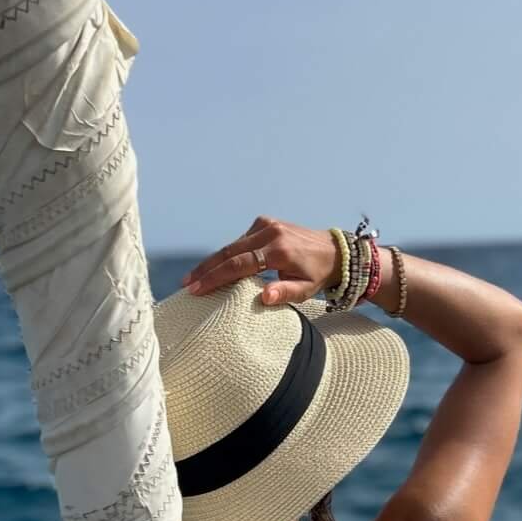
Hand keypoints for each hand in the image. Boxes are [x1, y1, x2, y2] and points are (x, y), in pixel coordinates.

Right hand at [183, 217, 338, 306]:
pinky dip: (229, 254)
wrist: (335, 251)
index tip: (196, 288)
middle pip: (228, 252)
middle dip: (205, 268)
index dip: (215, 277)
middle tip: (187, 284)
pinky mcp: (265, 222)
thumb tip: (264, 297)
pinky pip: (241, 240)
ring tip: (196, 277)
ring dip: (214, 261)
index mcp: (278, 250)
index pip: (238, 265)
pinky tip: (217, 266)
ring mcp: (266, 224)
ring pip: (232, 245)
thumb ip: (285, 293)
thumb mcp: (306, 289)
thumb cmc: (318, 274)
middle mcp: (269, 233)